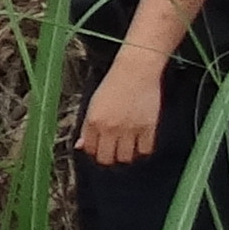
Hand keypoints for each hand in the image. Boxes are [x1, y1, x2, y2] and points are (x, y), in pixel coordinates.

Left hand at [78, 48, 166, 168]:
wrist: (136, 71)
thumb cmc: (113, 85)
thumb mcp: (93, 104)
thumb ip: (86, 128)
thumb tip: (80, 146)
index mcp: (93, 121)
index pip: (90, 150)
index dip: (94, 151)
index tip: (99, 148)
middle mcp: (110, 127)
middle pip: (107, 159)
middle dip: (108, 157)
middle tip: (113, 151)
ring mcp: (130, 129)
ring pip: (126, 158)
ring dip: (125, 154)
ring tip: (126, 146)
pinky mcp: (148, 127)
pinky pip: (145, 150)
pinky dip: (142, 149)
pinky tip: (140, 142)